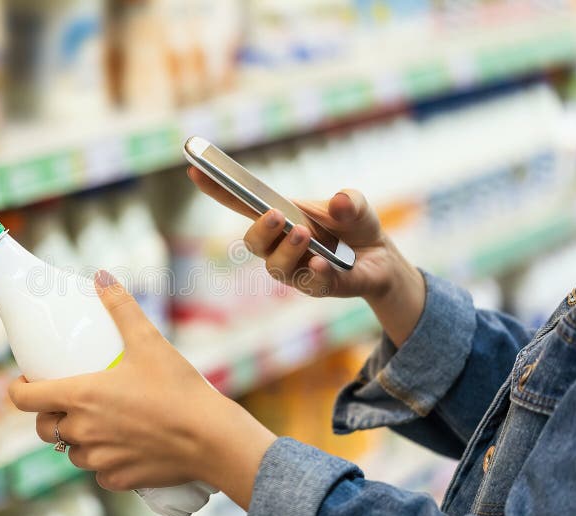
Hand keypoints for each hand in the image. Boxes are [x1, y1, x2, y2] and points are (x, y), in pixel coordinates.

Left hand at [8, 271, 275, 507]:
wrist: (210, 439)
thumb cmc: (178, 389)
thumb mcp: (149, 341)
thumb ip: (121, 308)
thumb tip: (102, 277)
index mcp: (81, 397)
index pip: (25, 400)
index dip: (19, 390)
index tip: (27, 381)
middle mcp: (82, 432)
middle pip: (44, 428)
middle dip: (49, 414)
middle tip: (68, 399)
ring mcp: (99, 459)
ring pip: (71, 451)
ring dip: (77, 438)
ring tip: (98, 421)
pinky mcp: (117, 479)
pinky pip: (98, 471)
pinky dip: (103, 459)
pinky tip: (122, 444)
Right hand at [187, 166, 424, 345]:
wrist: (381, 258)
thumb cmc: (354, 226)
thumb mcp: (356, 205)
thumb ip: (350, 201)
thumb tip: (340, 201)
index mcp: (278, 216)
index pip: (240, 203)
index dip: (216, 189)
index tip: (195, 169)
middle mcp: (278, 245)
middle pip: (252, 243)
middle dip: (259, 230)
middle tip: (275, 215)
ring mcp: (294, 269)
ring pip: (275, 267)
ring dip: (287, 250)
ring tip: (305, 234)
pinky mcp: (316, 287)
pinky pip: (309, 284)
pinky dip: (315, 272)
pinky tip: (324, 263)